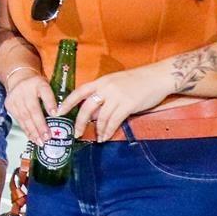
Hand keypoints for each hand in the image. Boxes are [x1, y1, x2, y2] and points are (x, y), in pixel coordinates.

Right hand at [3, 70, 56, 144]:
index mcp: (38, 83)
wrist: (18, 78)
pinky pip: (19, 120)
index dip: (49, 103)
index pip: (45, 92)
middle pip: (33, 109)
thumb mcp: (47, 86)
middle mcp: (25, 90)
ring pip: (24, 117)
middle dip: (40, 125)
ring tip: (40, 141)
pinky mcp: (9, 105)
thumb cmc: (36, 85)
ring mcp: (15, 98)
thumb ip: (53, 98)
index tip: (55, 113)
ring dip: (33, 131)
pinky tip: (32, 138)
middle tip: (48, 137)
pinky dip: (26, 130)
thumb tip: (60, 115)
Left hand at [57, 65, 177, 142]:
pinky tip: (106, 136)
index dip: (67, 102)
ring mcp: (117, 96)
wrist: (158, 76)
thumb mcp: (116, 82)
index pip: (79, 92)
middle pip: (87, 108)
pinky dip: (108, 130)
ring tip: (97, 138)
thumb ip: (104, 94)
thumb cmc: (138, 80)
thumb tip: (94, 112)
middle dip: (80, 122)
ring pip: (101, 117)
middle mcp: (106, 88)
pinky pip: (114, 121)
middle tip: (76, 134)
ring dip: (98, 130)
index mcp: (101, 81)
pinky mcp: (128, 105)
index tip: (58, 112)